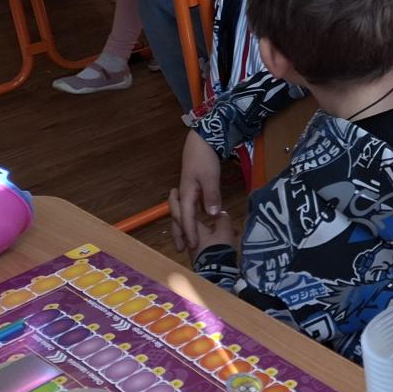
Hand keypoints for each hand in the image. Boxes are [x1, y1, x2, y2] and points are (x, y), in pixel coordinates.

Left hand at [168, 187, 235, 259]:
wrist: (218, 273)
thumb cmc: (218, 248)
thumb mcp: (224, 230)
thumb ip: (222, 218)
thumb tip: (219, 213)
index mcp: (191, 228)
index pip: (179, 212)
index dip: (175, 201)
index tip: (173, 190)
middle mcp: (188, 236)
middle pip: (182, 221)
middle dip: (184, 210)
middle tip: (185, 199)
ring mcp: (192, 246)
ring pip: (191, 230)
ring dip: (196, 221)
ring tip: (207, 216)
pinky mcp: (199, 253)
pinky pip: (198, 237)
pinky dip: (204, 231)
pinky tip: (216, 232)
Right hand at [172, 132, 222, 253]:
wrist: (201, 141)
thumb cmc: (204, 158)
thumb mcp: (210, 177)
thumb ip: (211, 196)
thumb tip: (211, 216)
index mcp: (187, 194)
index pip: (187, 217)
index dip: (189, 232)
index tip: (191, 246)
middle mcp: (185, 195)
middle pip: (180, 218)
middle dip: (181, 234)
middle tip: (182, 250)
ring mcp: (189, 192)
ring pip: (185, 214)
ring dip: (186, 227)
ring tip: (188, 242)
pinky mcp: (194, 189)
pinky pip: (191, 207)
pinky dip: (193, 217)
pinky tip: (200, 224)